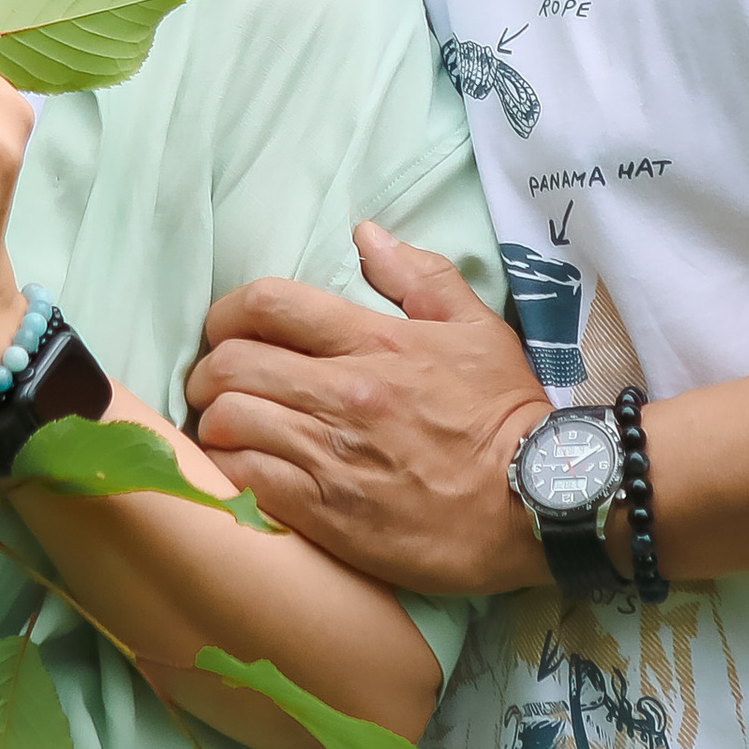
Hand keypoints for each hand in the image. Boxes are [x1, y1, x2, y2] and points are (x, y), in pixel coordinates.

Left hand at [186, 221, 550, 598]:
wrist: (540, 502)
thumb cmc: (506, 414)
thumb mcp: (475, 329)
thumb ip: (419, 276)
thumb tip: (365, 234)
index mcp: (375, 342)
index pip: (268, 304)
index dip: (226, 312)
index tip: (226, 330)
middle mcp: (345, 394)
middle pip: (231, 364)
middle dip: (207, 371)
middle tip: (215, 385)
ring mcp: (333, 456)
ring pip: (228, 424)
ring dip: (213, 425)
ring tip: (223, 431)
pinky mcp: (329, 515)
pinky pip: (247, 483)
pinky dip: (228, 473)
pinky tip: (239, 472)